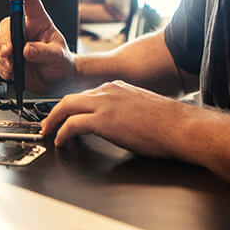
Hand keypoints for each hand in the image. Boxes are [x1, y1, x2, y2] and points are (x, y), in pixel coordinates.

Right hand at [0, 0, 75, 93]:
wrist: (57, 81)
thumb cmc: (61, 63)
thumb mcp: (58, 56)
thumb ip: (44, 52)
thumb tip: (27, 50)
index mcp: (40, 23)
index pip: (31, 3)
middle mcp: (25, 31)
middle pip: (8, 24)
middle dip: (5, 38)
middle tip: (9, 51)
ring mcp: (15, 45)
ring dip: (2, 55)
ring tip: (12, 67)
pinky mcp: (8, 58)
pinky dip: (1, 66)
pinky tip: (10, 72)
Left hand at [41, 80, 189, 157]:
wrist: (181, 127)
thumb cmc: (169, 124)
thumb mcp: (142, 110)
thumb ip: (126, 112)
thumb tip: (120, 126)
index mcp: (118, 87)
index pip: (87, 95)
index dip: (73, 107)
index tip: (67, 117)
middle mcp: (109, 91)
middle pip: (71, 98)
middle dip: (55, 111)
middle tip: (48, 124)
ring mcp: (104, 103)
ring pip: (66, 107)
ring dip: (53, 121)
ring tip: (48, 133)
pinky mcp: (103, 120)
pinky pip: (72, 124)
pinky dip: (62, 133)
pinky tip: (60, 141)